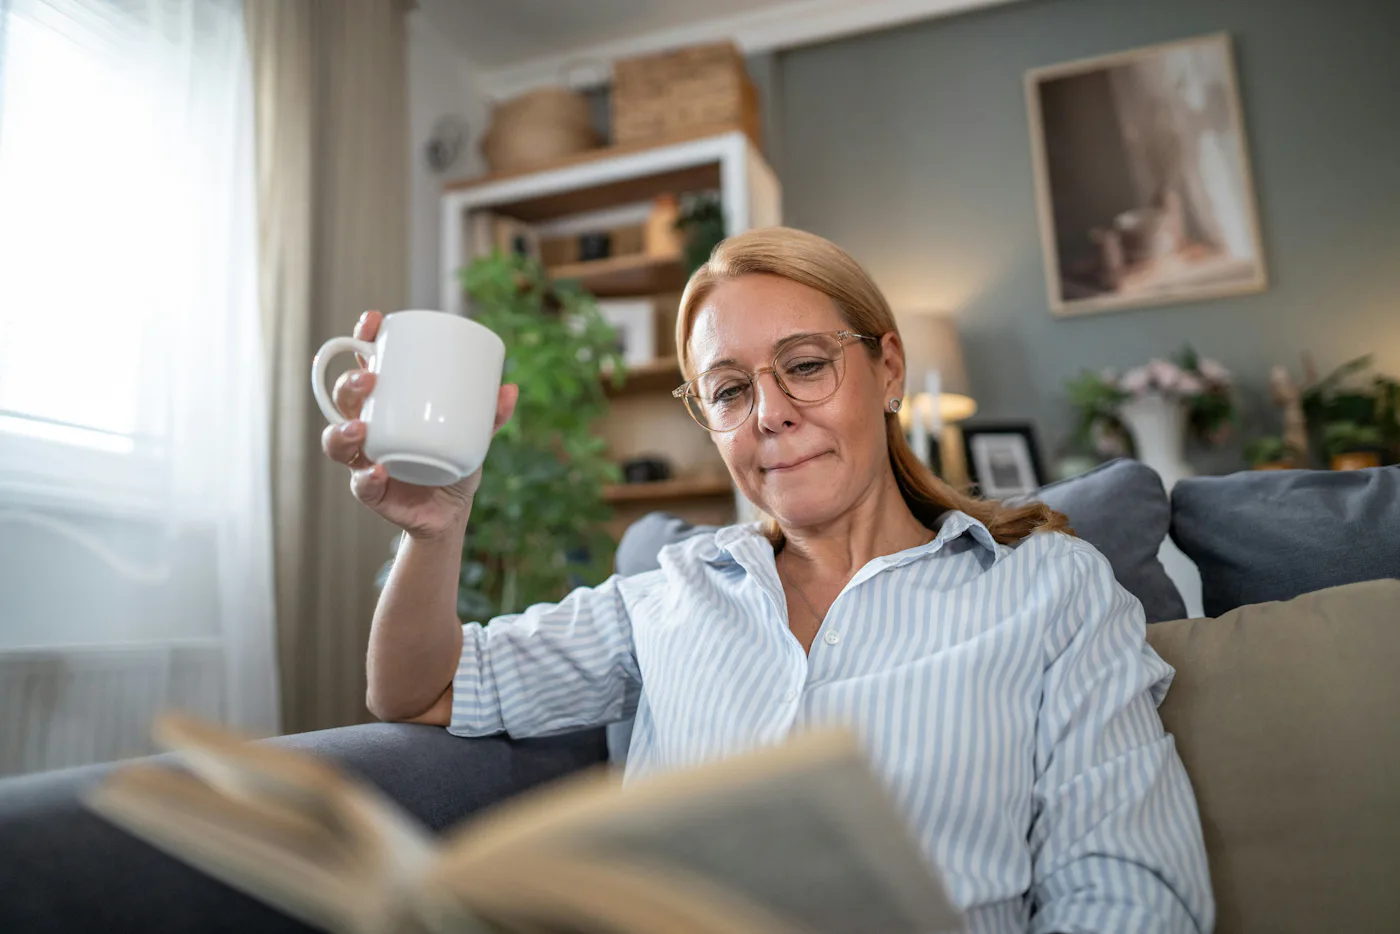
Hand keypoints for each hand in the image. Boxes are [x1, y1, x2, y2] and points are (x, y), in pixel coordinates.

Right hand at [320, 310, 518, 540]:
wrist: (450, 513)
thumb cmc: (454, 463)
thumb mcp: (475, 436)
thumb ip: (490, 416)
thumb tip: (510, 389)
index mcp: (387, 406)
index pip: (365, 366)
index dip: (362, 341)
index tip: (373, 321)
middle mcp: (368, 429)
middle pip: (344, 400)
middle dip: (349, 384)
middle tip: (369, 378)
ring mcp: (365, 460)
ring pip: (337, 442)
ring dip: (341, 432)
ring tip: (359, 427)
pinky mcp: (372, 492)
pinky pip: (361, 485)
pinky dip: (367, 478)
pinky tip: (378, 471)